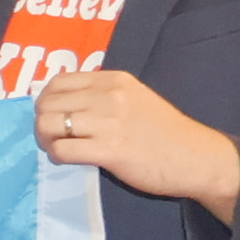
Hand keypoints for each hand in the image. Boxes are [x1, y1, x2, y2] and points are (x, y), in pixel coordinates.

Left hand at [35, 68, 239, 213]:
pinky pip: (62, 150)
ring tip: (58, 147)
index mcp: (114, 81)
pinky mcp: (109, 151)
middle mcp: (109, 97)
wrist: (197, 157)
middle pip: (48, 104)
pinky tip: (68, 159)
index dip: (46, 100)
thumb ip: (103, 95)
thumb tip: (63, 102)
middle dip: (42, 122)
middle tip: (52, 136)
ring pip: (49, 125)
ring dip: (46, 140)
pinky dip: (57, 156)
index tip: (53, 114)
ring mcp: (108, 123)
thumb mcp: (135, 98)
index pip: (59, 82)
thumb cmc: (165, 131)